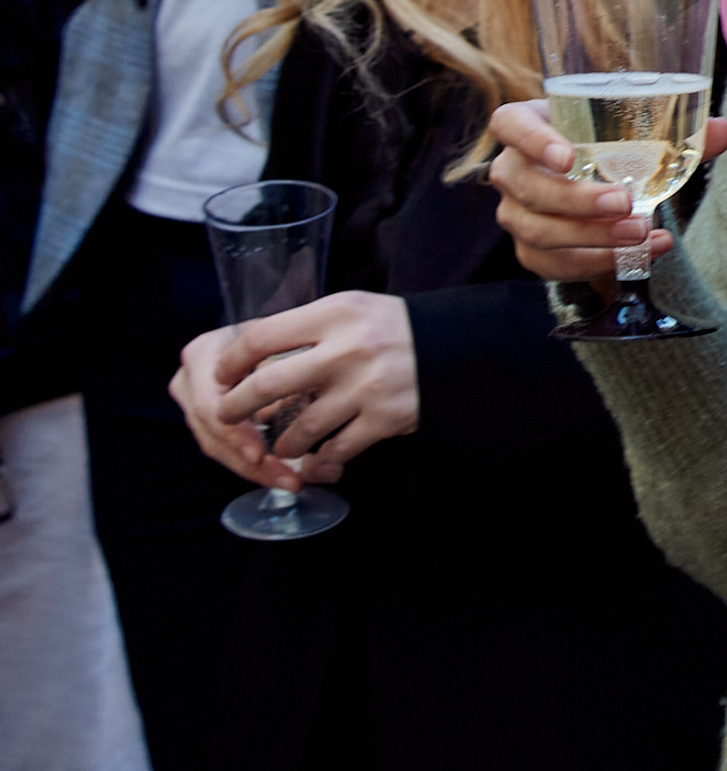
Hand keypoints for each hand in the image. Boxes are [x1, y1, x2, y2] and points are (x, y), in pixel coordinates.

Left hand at [170, 290, 419, 487]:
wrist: (459, 348)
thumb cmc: (395, 329)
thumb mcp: (353, 310)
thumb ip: (307, 328)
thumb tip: (252, 356)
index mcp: (337, 313)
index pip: (261, 336)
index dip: (232, 361)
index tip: (222, 375)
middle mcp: (348, 348)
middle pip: (268, 385)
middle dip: (237, 408)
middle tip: (229, 416)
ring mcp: (366, 387)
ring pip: (299, 428)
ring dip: (283, 442)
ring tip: (282, 444)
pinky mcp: (385, 419)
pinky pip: (337, 450)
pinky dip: (323, 459)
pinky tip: (320, 458)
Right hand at [488, 97, 726, 283]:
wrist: (600, 197)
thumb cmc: (611, 150)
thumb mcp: (638, 134)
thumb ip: (680, 132)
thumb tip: (722, 130)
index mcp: (529, 125)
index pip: (510, 125)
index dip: (532, 141)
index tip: (568, 157)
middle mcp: (512, 170)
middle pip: (528, 186)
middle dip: (577, 200)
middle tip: (626, 203)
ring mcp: (515, 213)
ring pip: (539, 230)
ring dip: (592, 236)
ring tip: (642, 233)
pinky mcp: (531, 251)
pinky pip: (554, 264)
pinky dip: (599, 263)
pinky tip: (641, 255)